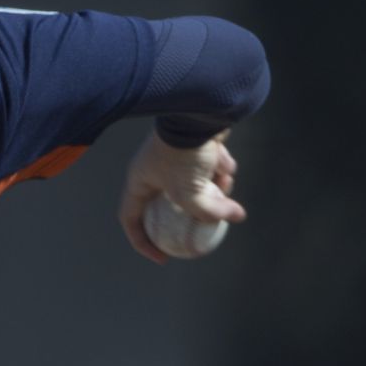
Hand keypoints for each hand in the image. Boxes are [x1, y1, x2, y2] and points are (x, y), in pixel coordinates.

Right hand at [118, 130, 246, 265]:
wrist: (197, 108)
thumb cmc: (184, 154)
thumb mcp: (192, 193)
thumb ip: (209, 212)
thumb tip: (234, 216)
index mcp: (139, 182)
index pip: (132, 220)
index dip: (144, 244)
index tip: (164, 257)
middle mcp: (152, 169)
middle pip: (171, 204)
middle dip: (194, 212)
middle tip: (207, 223)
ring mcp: (174, 155)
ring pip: (195, 184)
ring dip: (213, 188)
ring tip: (225, 183)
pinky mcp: (193, 142)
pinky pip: (207, 164)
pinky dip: (219, 167)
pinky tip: (227, 163)